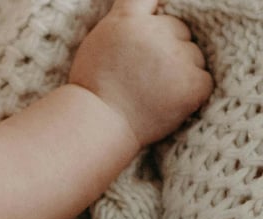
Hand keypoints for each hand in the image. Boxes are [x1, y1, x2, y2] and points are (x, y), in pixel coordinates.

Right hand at [68, 0, 212, 147]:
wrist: (97, 128)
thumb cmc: (93, 90)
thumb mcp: (99, 41)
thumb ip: (124, 17)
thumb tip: (150, 7)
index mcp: (130, 20)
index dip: (156, 6)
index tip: (159, 11)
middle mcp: (157, 33)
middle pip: (179, 29)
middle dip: (168, 47)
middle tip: (144, 75)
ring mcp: (177, 59)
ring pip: (193, 56)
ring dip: (181, 71)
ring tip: (153, 93)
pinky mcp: (192, 85)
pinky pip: (204, 80)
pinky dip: (191, 92)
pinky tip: (168, 103)